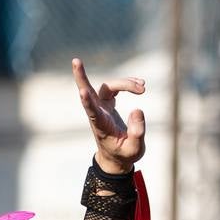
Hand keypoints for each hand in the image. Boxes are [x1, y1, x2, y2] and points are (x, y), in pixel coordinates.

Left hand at [73, 57, 145, 174]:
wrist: (116, 158)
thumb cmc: (124, 155)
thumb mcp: (135, 150)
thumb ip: (137, 132)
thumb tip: (137, 109)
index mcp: (101, 126)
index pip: (92, 112)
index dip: (87, 102)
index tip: (82, 92)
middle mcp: (98, 114)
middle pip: (87, 92)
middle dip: (81, 77)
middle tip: (75, 61)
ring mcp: (101, 107)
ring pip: (109, 86)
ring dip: (125, 83)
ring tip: (143, 87)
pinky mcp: (107, 104)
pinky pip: (114, 87)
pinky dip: (127, 84)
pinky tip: (140, 84)